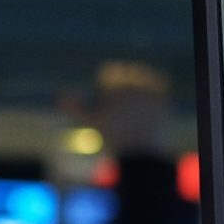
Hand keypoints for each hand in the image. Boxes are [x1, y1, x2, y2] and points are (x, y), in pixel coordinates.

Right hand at [62, 60, 176, 159]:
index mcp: (114, 90)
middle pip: (126, 69)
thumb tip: (60, 95)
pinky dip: (155, 85)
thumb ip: (74, 108)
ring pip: (144, 73)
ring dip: (139, 80)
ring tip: (135, 98)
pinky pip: (160, 81)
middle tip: (122, 98)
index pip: (110, 71)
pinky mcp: (163, 98)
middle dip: (122, 80)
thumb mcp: (90, 123)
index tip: (107, 96)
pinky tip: (148, 97)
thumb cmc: (112, 139)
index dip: (107, 83)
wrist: (139, 154)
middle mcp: (132, 87)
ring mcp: (149, 92)